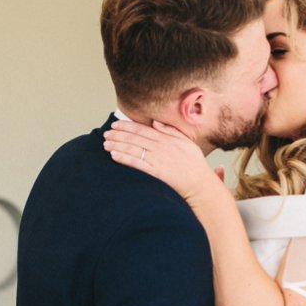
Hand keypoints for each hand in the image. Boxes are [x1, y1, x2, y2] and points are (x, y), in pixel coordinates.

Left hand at [103, 119, 224, 206]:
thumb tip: (155, 122)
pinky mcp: (155, 172)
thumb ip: (170, 130)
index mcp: (166, 138)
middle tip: (106, 133)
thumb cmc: (194, 163)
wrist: (199, 183)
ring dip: (117, 145)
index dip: (127, 126)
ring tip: (105, 144)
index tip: (115, 124)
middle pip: (134, 138)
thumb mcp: (186, 141)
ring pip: (132, 149)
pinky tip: (114, 155)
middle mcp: (160, 147)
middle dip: (118, 134)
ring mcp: (157, 159)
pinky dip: (124, 158)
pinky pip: (136, 163)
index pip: (142, 129)